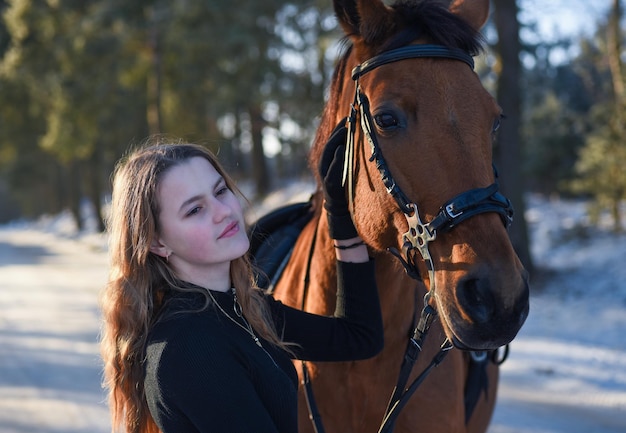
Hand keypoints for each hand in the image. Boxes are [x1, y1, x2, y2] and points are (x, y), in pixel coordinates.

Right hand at [319, 118, 357, 239]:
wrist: (341, 209)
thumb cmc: (347, 185)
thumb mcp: (349, 168)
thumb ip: (351, 154)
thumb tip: (363, 138)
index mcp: (330, 160)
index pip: (334, 139)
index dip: (340, 127)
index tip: (350, 115)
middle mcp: (325, 165)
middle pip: (331, 144)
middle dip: (339, 131)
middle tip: (349, 119)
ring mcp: (326, 175)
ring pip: (329, 154)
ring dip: (336, 141)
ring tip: (345, 129)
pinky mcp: (330, 186)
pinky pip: (332, 170)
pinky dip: (336, 160)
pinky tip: (342, 150)